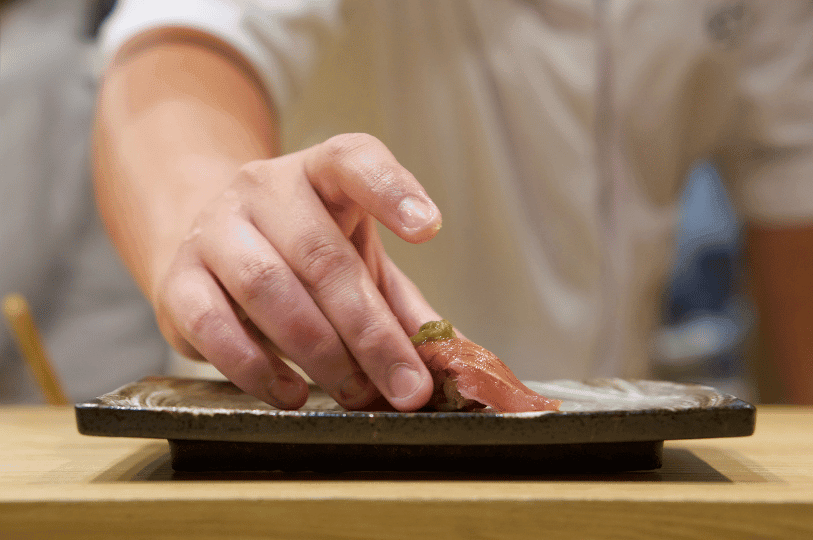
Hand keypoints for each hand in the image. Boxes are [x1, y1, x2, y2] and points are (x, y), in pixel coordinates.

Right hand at [152, 134, 442, 410]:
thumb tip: (454, 358)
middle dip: (368, 330)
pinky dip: (255, 368)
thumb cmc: (298, 252)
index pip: (353, 160)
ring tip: (356, 393)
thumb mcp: (357, 260)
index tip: (428, 228)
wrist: (207, 238)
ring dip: (318, 352)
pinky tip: (290, 393)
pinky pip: (212, 324)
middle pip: (320, 254)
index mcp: (320, 173)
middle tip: (406, 386)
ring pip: (267, 287)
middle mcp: (264, 189)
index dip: (392, 189)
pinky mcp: (177, 278)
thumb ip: (401, 304)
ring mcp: (215, 229)